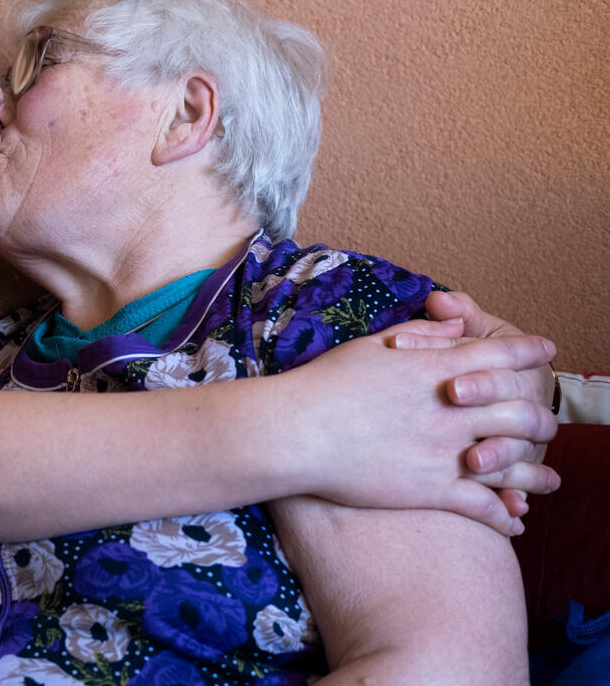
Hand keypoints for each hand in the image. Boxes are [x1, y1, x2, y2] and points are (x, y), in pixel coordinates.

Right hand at [289, 317, 557, 535]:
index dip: (530, 352)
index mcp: (438, 368)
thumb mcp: (373, 345)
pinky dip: (505, 516)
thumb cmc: (326, 384)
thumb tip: (457, 324)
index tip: (546, 352)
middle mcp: (452, 409)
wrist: (297, 431)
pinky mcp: (432, 490)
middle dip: (542, 418)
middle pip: (522, 410)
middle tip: (547, 425)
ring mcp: (446, 451)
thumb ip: (422, 334)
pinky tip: (513, 521)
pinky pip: (484, 506)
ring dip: (537, 474)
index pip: (503, 354)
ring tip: (549, 483)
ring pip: (514, 463)